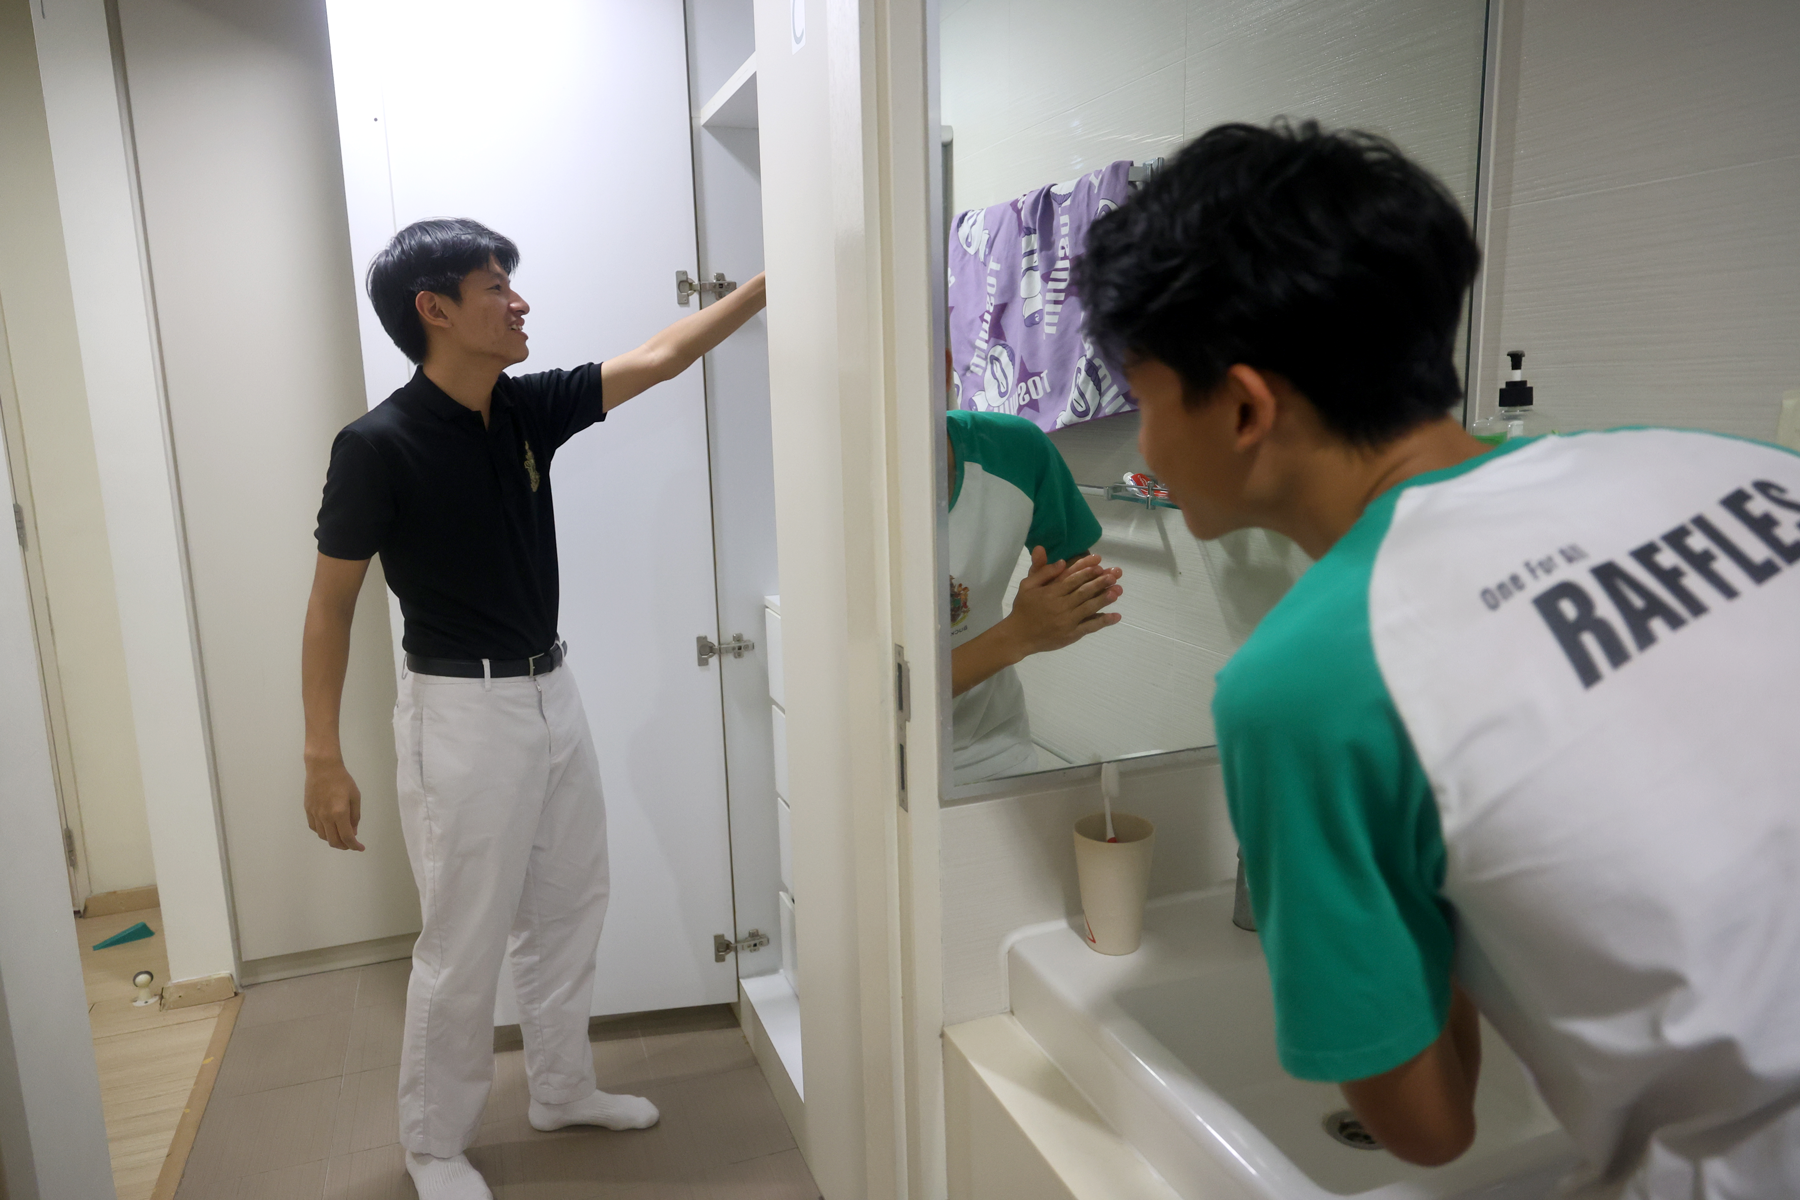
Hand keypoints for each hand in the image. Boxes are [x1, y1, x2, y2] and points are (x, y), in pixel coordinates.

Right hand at [304, 758, 364, 850]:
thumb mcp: (355, 797)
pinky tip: (329, 828)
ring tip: (341, 836)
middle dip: (344, 846)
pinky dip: (323, 832)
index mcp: (339, 813)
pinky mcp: (308, 810)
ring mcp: (315, 814)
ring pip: (323, 836)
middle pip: (333, 840)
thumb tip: (353, 832)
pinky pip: (314, 828)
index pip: (347, 837)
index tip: (360, 848)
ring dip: (333, 840)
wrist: (322, 768)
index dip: (354, 846)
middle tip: (351, 844)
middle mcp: (325, 816)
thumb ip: (355, 816)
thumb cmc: (342, 780)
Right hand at [999, 548, 1123, 657]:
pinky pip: (1089, 626)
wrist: (1018, 636)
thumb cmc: (1024, 608)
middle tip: (1114, 575)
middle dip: (1100, 582)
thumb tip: (1062, 562)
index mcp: (1050, 591)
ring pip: (1089, 607)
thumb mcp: (1027, 585)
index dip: (1087, 570)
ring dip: (1104, 599)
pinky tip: (1116, 616)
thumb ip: (1043, 572)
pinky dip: (1103, 621)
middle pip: (1083, 591)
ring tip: (1117, 590)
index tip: (1100, 563)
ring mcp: (1067, 620)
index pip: (1072, 578)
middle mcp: (1060, 605)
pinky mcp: (1071, 634)